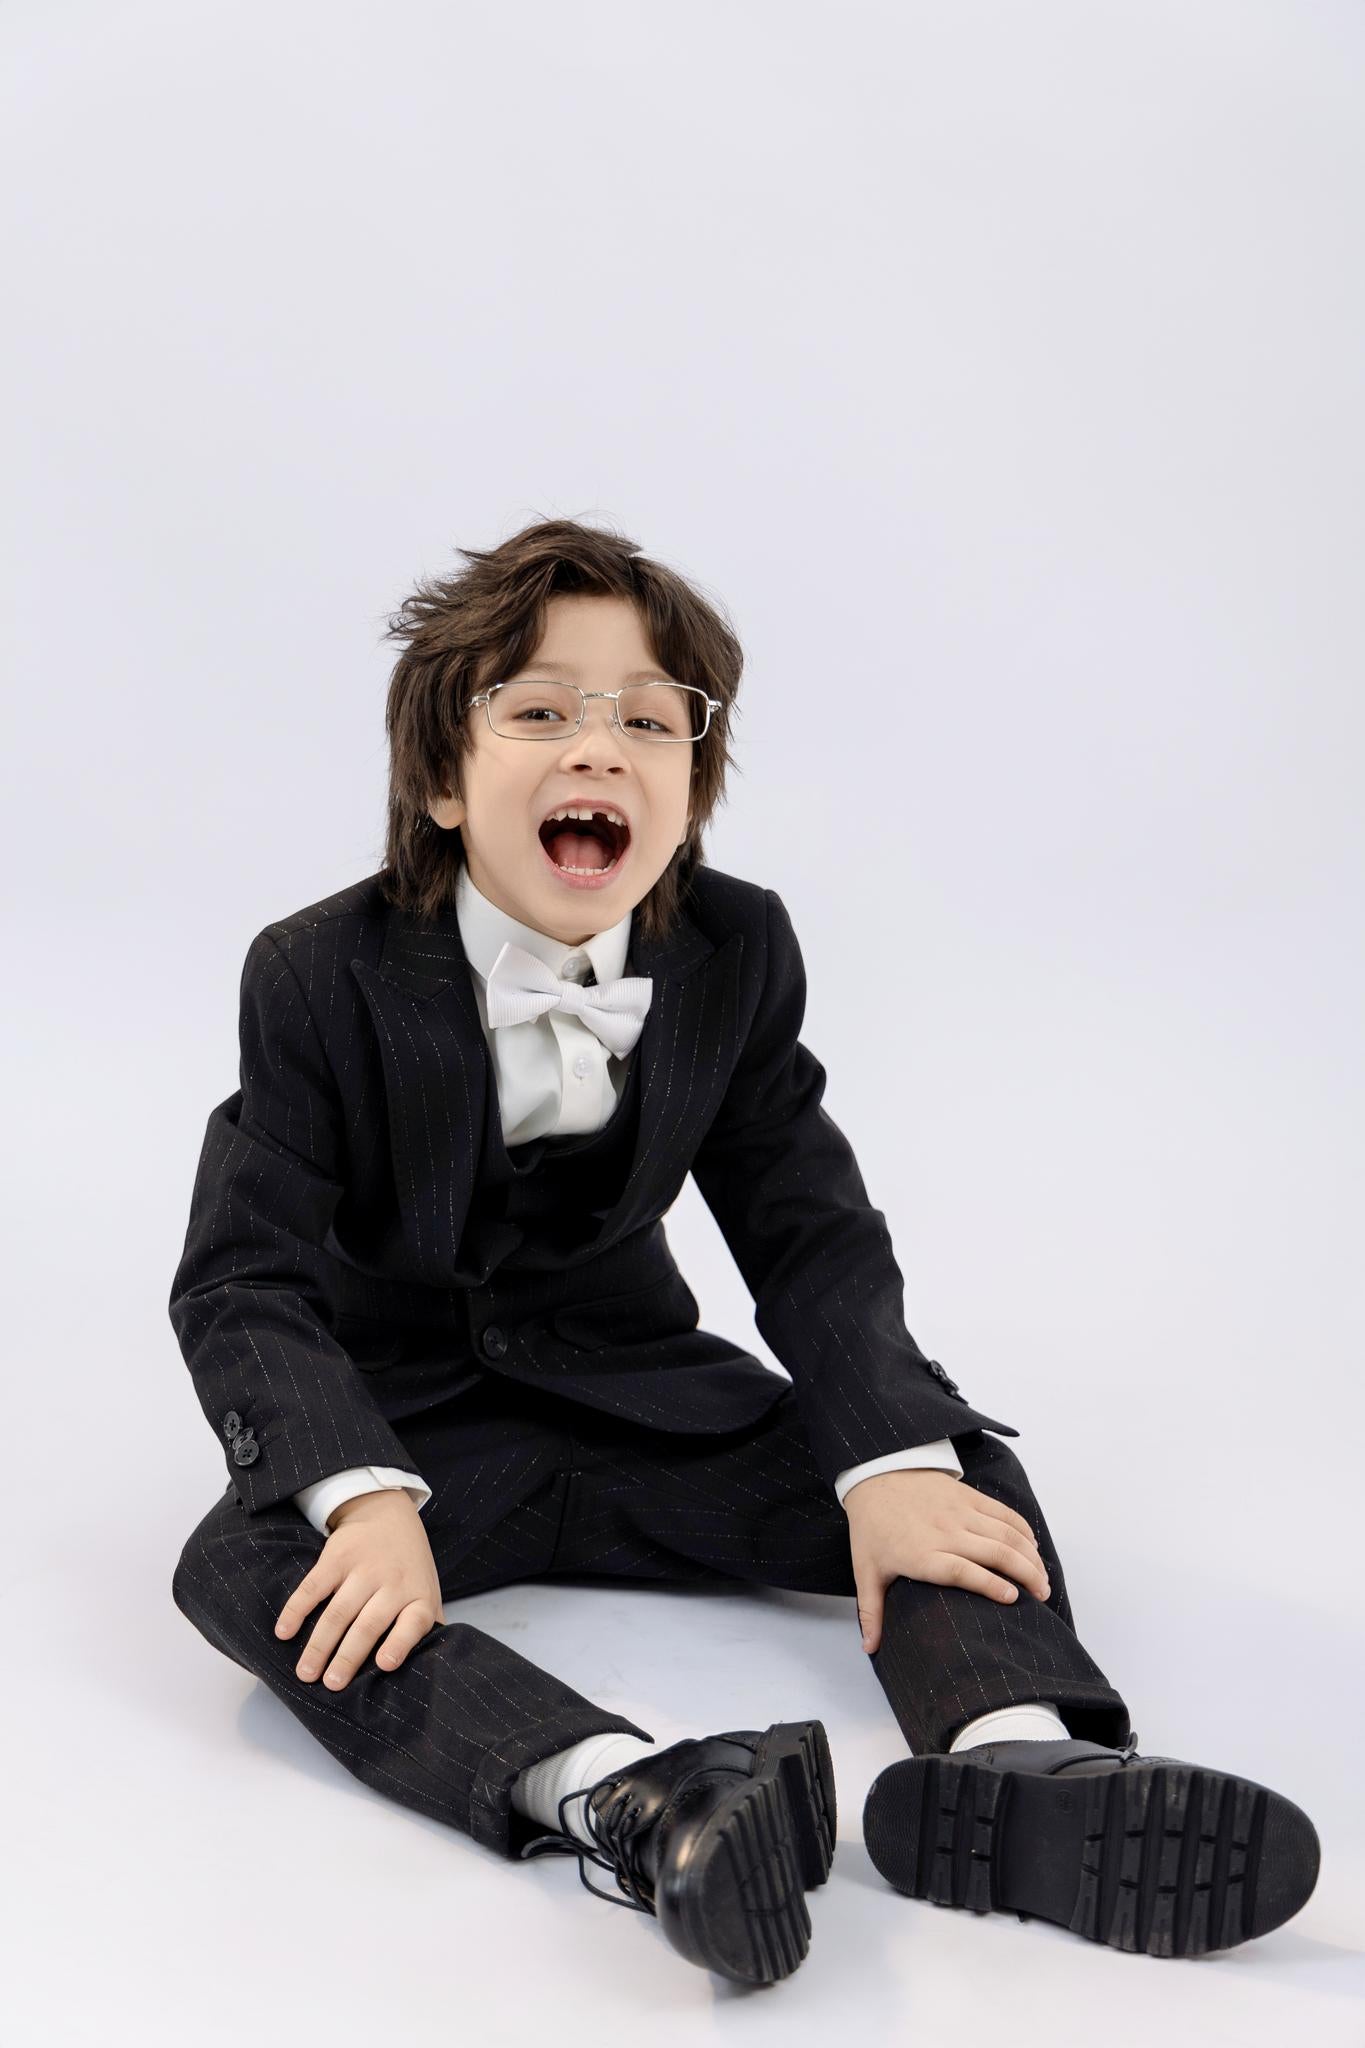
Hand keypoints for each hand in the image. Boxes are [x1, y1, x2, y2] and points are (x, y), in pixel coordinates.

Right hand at [273, 1488, 443, 1690]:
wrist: (386, 1513)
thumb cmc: (407, 1567)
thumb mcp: (426, 1591)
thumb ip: (427, 1627)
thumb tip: (429, 1670)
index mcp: (418, 1597)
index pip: (414, 1622)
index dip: (400, 1644)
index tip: (384, 1664)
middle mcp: (393, 1583)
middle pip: (368, 1624)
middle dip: (348, 1657)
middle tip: (331, 1685)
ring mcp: (364, 1569)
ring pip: (338, 1612)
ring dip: (319, 1644)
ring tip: (305, 1673)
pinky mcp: (336, 1557)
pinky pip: (313, 1587)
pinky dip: (296, 1610)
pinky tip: (283, 1633)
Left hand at [843, 1468, 1050, 1653]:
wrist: (875, 1475)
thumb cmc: (872, 1527)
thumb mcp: (866, 1571)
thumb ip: (871, 1612)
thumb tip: (871, 1649)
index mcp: (922, 1554)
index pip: (962, 1570)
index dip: (990, 1585)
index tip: (1013, 1599)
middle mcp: (945, 1532)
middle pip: (995, 1553)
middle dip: (1025, 1575)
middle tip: (1041, 1596)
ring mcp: (959, 1512)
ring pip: (1005, 1533)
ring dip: (1029, 1556)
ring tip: (1042, 1579)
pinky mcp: (968, 1496)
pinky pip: (1003, 1512)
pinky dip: (1022, 1529)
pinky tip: (1033, 1547)